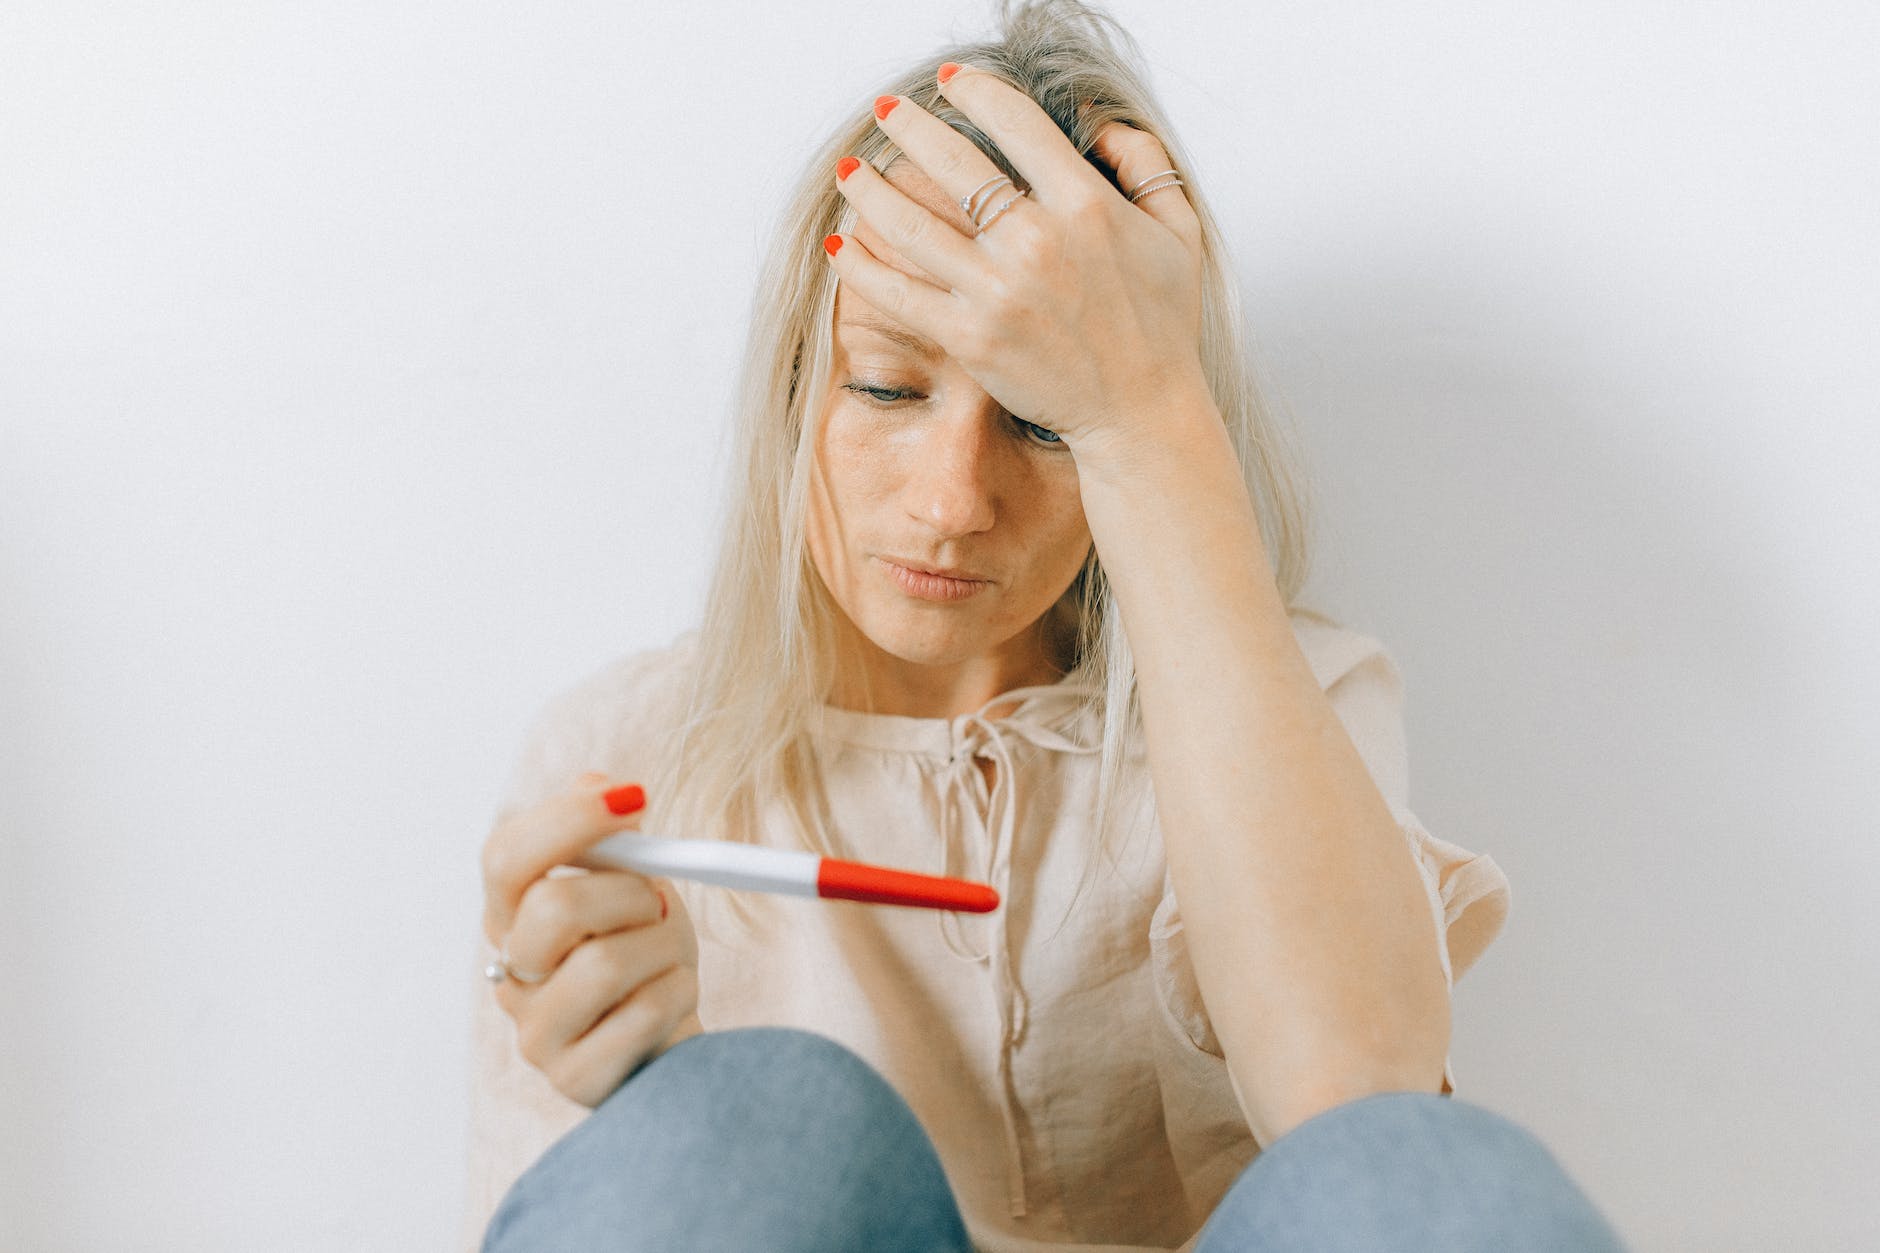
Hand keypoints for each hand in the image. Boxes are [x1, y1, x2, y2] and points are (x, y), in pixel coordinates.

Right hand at [480, 772, 702, 1107]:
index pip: (505, 857)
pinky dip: (676, 994)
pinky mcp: (572, 1079)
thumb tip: (601, 785)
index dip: (567, 820)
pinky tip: (675, 997)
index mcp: (511, 915)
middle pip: (553, 907)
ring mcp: (534, 1033)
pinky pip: (639, 1016)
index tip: (635, 798)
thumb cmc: (646, 956)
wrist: (670, 1040)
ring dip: (663, 947)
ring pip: (604, 963)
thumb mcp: (635, 887)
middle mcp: (509, 972)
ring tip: (669, 956)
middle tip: (658, 904)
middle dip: (629, 894)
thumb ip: (612, 840)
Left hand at [826, 65, 1208, 454]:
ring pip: (912, 224)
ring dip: (870, 190)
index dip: (974, 91)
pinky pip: (899, 294)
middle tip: (888, 111)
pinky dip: (862, 267)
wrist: (1141, 410)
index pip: (1015, 123)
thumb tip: (1096, 122)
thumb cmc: (1161, 324)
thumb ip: (1145, 163)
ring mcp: (998, 291)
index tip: (949, 81)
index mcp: (1085, 204)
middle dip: (910, 127)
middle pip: (953, 163)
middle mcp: (1036, 242)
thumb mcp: (1179, 230)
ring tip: (852, 171)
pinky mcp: (970, 338)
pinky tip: (842, 244)